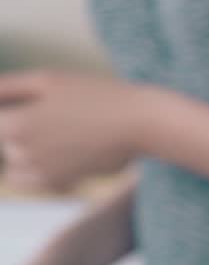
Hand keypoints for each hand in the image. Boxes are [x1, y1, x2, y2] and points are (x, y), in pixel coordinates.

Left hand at [0, 71, 147, 192]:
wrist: (139, 124)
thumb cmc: (95, 95)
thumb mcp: (47, 80)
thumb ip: (5, 88)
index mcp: (15, 125)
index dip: (8, 113)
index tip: (42, 112)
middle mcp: (23, 154)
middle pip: (5, 142)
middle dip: (19, 128)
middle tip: (58, 113)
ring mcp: (42, 173)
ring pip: (14, 165)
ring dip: (26, 150)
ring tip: (59, 133)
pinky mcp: (61, 184)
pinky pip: (31, 181)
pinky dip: (36, 170)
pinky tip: (60, 152)